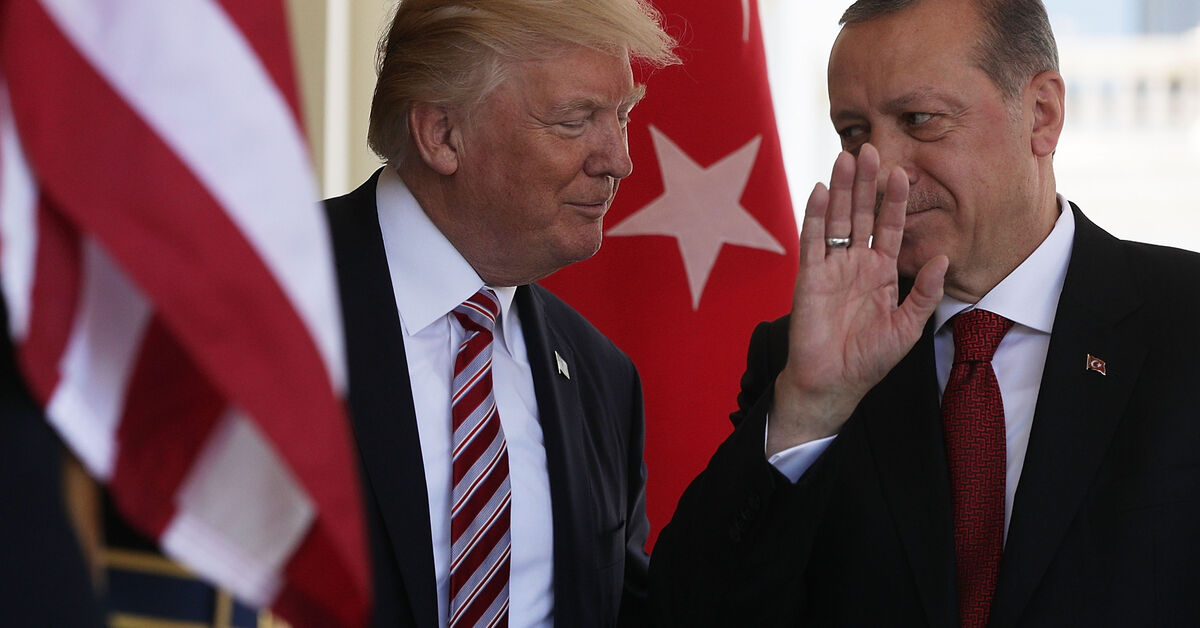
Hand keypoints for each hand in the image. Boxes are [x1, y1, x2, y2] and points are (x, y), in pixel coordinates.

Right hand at [767, 144, 946, 454]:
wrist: (832, 382)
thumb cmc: (869, 359)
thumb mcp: (908, 327)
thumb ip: (924, 293)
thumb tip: (942, 257)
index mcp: (881, 271)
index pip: (889, 227)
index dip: (895, 201)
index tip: (904, 172)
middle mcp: (855, 263)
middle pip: (860, 213)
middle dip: (865, 182)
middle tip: (869, 149)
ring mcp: (830, 267)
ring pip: (836, 219)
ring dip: (840, 189)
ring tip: (845, 158)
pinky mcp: (809, 276)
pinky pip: (812, 240)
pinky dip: (815, 214)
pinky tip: (819, 189)